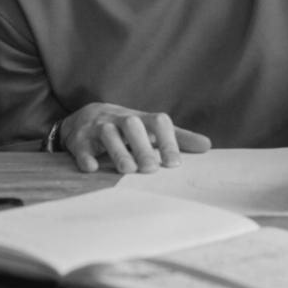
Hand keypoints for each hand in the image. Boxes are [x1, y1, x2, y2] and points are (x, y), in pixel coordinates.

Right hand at [59, 102, 211, 173]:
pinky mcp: (79, 140)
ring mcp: (98, 128)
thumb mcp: (151, 129)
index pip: (158, 122)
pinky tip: (91, 168)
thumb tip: (207, 146)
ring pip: (107, 133)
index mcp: (142, 118)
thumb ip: (178, 138)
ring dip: (118, 151)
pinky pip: (81, 146)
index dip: (167, 141)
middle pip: (132, 125)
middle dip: (142, 146)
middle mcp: (120, 119)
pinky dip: (86, 157)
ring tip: (127, 170)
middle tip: (151, 169)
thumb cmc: (127, 128)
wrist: (86, 118)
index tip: (175, 164)